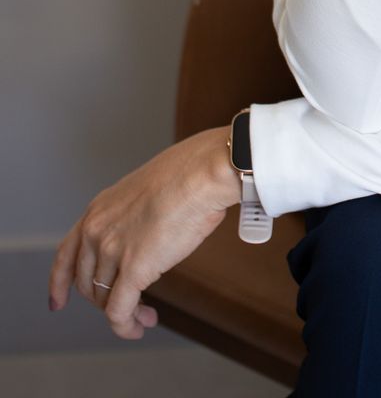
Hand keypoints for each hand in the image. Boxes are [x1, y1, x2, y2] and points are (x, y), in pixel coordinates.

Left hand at [48, 126, 241, 340]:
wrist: (203, 173)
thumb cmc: (190, 174)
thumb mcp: (147, 191)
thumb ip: (136, 217)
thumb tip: (151, 237)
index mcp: (98, 210)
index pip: (66, 254)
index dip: (59, 282)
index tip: (57, 302)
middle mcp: (96, 231)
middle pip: (87, 282)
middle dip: (104, 301)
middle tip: (129, 307)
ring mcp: (111, 251)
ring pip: (105, 298)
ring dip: (124, 313)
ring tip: (145, 317)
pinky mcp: (133, 270)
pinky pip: (119, 311)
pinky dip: (126, 325)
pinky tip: (139, 327)